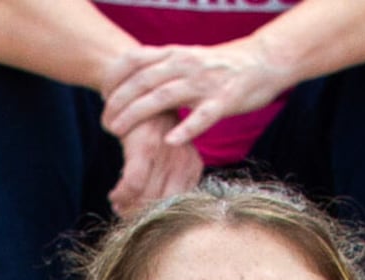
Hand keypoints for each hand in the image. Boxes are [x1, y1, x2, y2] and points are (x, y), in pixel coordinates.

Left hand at [103, 35, 293, 151]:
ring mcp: (205, 83)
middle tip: (104, 123)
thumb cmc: (221, 65)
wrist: (263, 60)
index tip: (101, 96)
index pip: (135, 60)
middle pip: (144, 81)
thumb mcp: (187, 58)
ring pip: (165, 97)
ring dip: (138, 114)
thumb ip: (162, 67)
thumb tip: (133, 78)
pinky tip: (169, 141)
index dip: (114, 77)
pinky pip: (202, 116)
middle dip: (119, 102)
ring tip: (118, 132)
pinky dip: (185, 129)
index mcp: (175, 54)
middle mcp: (186, 65)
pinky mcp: (224, 100)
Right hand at [109, 124, 207, 218]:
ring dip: (129, 207)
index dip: (157, 216)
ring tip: (118, 204)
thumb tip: (151, 217)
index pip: (178, 205)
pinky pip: (133, 186)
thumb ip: (167, 183)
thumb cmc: (150, 133)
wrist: (137, 96)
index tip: (140, 216)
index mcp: (193, 166)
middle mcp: (183, 162)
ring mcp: (165, 155)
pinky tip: (114, 195)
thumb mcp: (167, 157)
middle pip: (163, 206)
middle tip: (124, 213)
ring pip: (147, 198)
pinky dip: (122, 195)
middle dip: (141, 214)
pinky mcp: (145, 148)